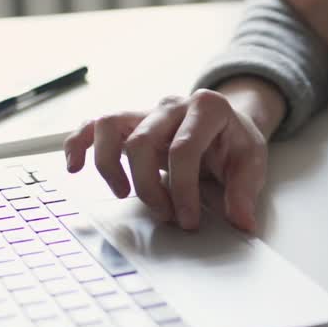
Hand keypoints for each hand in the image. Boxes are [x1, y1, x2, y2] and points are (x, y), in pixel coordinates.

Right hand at [63, 80, 282, 232]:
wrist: (227, 123)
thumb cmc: (235, 142)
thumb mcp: (252, 162)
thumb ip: (245, 192)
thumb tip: (241, 222)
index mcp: (207, 108)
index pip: (183, 149)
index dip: (183, 190)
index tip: (188, 220)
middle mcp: (172, 104)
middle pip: (142, 141)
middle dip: (149, 186)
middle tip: (165, 215)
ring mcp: (147, 111)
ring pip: (110, 125)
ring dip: (110, 165)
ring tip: (122, 194)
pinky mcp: (130, 122)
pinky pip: (94, 126)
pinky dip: (79, 144)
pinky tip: (74, 167)